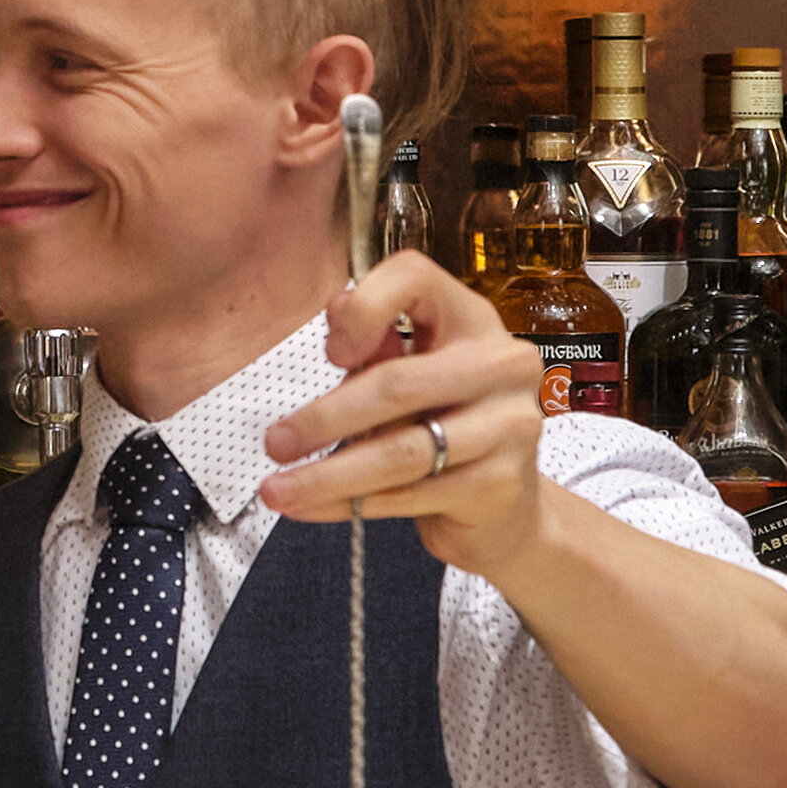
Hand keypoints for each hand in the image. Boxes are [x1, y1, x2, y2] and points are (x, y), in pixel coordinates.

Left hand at [255, 253, 562, 571]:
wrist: (504, 510)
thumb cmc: (445, 428)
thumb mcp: (409, 377)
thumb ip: (374, 347)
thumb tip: (337, 307)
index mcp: (472, 319)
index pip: (416, 278)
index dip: (364, 307)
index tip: (330, 355)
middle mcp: (503, 363)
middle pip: (397, 383)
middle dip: (324, 419)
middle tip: (275, 443)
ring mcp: (511, 425)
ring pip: (401, 451)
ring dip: (328, 475)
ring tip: (278, 490)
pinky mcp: (502, 484)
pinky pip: (411, 495)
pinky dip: (353, 505)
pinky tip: (313, 508)